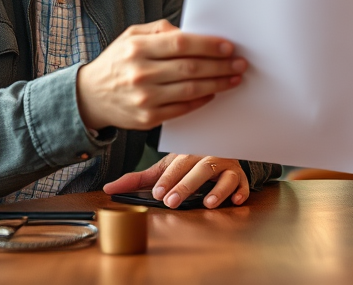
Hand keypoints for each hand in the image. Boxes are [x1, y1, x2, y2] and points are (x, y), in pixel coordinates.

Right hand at [76, 20, 245, 131]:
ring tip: (234, 78)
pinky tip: (214, 93)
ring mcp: (144, 99)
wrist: (89, 97)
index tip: (228, 46)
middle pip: (190, 68)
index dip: (208, 45)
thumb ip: (160, 31)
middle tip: (239, 63)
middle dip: (220, 65)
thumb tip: (192, 33)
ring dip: (217, 84)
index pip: (181, 44)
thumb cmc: (117, 61)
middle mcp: (140, 74)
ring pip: (190, 90)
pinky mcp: (148, 119)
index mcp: (137, 48)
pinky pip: (182, 109)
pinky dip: (201, 101)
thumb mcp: (131, 36)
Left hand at [103, 154, 248, 208]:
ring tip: (208, 203)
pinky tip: (237, 199)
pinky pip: (243, 182)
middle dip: (186, 185)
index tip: (158, 192)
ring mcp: (226, 166)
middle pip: (199, 169)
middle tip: (173, 200)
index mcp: (187, 153)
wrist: (217, 149)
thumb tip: (109, 188)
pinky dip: (242, 190)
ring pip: (224, 175)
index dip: (168, 178)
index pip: (177, 165)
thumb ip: (139, 179)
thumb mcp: (164, 168)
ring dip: (217, 189)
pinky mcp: (240, 176)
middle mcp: (207, 157)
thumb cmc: (188, 162)